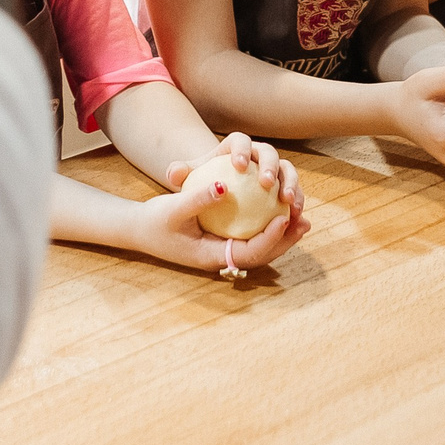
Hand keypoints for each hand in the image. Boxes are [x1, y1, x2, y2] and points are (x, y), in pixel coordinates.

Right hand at [139, 137, 308, 273]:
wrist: (139, 230)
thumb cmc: (154, 220)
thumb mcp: (173, 208)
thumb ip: (197, 199)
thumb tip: (223, 186)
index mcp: (211, 257)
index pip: (248, 253)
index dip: (269, 239)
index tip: (283, 218)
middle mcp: (221, 259)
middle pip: (261, 255)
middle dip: (285, 240)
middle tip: (304, 222)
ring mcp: (223, 252)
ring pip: (260, 249)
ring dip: (282, 235)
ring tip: (302, 219)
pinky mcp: (223, 242)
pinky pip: (251, 237)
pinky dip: (268, 227)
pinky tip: (281, 210)